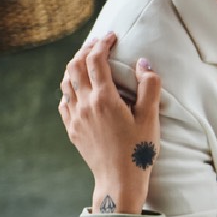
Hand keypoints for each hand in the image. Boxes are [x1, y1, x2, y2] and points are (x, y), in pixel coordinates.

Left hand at [58, 34, 160, 213]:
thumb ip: (150, 87)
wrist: (118, 180)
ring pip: (66, 83)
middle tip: (97, 43)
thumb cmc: (138, 150)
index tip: (111, 36)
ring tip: (85, 60)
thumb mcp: (151, 117)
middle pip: (75, 67)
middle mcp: (85, 104)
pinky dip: (69, 88)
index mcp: (105, 99)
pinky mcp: (73, 129)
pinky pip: (64, 102)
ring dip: (74, 66)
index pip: (96, 60)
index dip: (102, 44)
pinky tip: (77, 90)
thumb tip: (143, 63)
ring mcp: (76, 117)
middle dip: (85, 50)